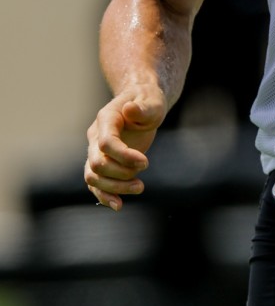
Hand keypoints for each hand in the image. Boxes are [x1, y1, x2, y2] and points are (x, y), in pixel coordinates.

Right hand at [85, 88, 165, 210]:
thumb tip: (130, 110)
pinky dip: (104, 196)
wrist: (142, 103)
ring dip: (114, 188)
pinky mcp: (103, 163)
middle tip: (143, 175)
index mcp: (106, 119)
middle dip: (120, 174)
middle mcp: (95, 136)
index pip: (106, 143)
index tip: (145, 162)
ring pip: (93, 177)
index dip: (124, 156)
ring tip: (140, 187)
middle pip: (97, 163)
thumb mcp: (152, 100)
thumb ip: (143, 107)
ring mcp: (96, 151)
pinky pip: (96, 184)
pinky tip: (119, 205)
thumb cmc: (148, 100)